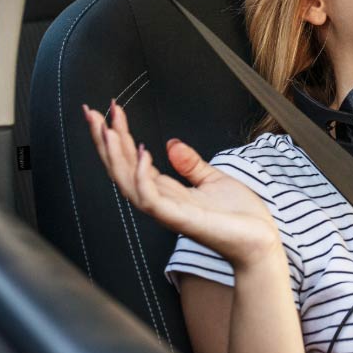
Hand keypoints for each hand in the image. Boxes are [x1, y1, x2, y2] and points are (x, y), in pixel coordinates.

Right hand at [84, 102, 281, 267]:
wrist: (260, 242)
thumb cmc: (240, 217)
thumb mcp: (214, 179)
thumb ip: (190, 164)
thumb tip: (170, 144)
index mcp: (168, 192)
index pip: (133, 162)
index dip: (119, 137)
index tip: (112, 110)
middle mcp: (162, 202)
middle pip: (121, 170)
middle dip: (105, 142)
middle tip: (92, 112)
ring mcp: (168, 212)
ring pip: (127, 184)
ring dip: (114, 156)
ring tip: (107, 129)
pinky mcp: (181, 220)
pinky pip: (151, 198)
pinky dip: (143, 176)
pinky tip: (142, 153)